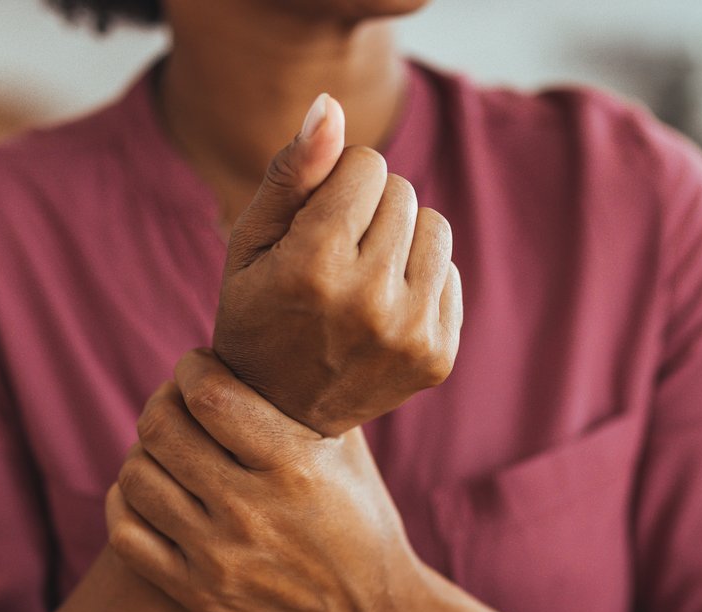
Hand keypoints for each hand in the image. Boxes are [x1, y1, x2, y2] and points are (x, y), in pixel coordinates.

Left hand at [105, 349, 431, 611]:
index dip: (191, 368)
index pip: (208, 396)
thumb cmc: (358, 517)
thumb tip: (260, 337)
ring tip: (168, 449)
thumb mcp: (346, 451)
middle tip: (177, 403)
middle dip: (162, 401)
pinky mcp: (197, 594)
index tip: (198, 367)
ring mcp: (219, 558)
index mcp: (294, 468)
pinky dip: (127, 502)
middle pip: (160, 430)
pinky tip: (153, 491)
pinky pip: (125, 534)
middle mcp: (252, 513)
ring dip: (145, 451)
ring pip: (136, 476)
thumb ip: (303, 398)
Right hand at [212, 94, 464, 436]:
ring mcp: (410, 334)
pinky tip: (383, 309)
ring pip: (435, 225)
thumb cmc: (258, 312)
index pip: (368, 165)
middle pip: (404, 190)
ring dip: (401, 239)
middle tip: (335, 257)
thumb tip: (331, 107)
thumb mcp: (250, 242)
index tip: (314, 223)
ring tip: (362, 278)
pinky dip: (420, 279)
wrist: (281, 415)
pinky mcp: (439, 356)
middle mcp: (368, 302)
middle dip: (370, 209)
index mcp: (314, 267)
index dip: (338, 184)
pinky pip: (450, 271)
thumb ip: (291, 172)